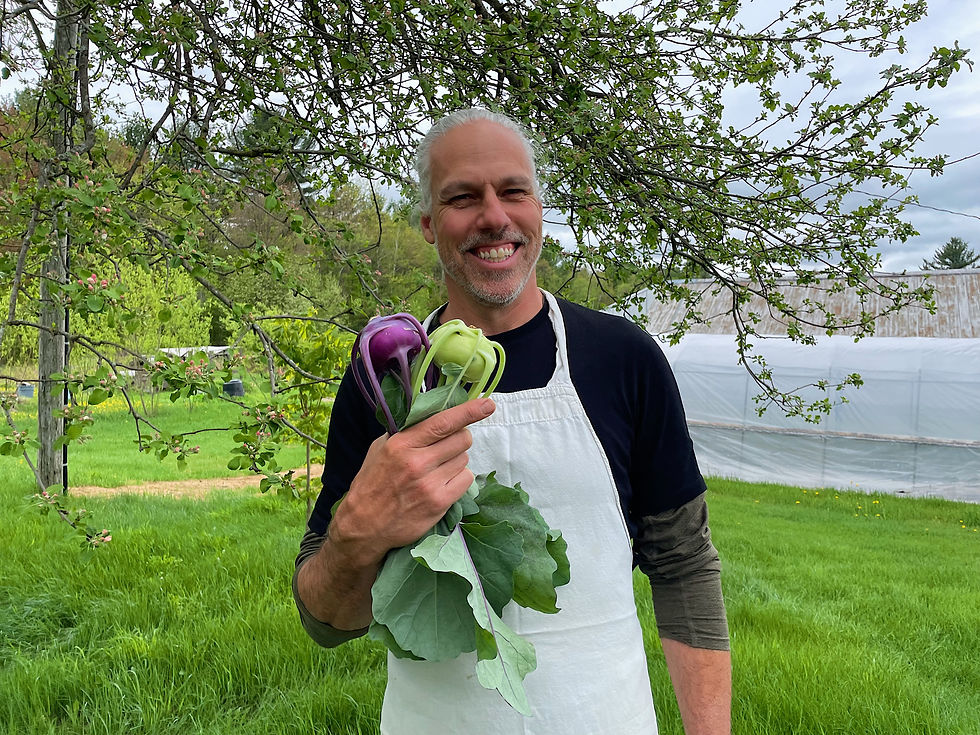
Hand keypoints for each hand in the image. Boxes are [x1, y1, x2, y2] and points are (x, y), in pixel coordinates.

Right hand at [332, 397, 495, 561]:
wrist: (364, 525)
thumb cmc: (372, 484)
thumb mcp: (380, 449)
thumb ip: (405, 431)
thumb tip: (431, 413)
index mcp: (401, 444)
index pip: (442, 422)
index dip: (468, 411)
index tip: (487, 404)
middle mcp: (417, 462)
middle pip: (461, 439)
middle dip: (459, 438)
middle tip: (446, 447)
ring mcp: (429, 484)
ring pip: (464, 459)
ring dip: (456, 461)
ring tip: (437, 469)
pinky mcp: (439, 503)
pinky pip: (466, 479)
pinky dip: (459, 479)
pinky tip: (443, 483)